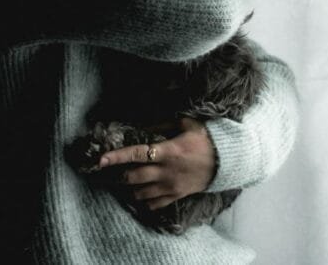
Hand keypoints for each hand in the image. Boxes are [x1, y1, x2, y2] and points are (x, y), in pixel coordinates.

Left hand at [97, 118, 216, 209]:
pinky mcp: (177, 195)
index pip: (137, 154)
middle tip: (110, 172)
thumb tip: (143, 127)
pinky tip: (140, 195)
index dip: (117, 156)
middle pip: (134, 177)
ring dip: (130, 189)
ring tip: (126, 182)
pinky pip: (154, 204)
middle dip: (119, 175)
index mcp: (168, 151)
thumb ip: (164, 124)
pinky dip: (144, 201)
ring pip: (141, 193)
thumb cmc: (206, 139)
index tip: (100, 160)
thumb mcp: (187, 124)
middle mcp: (166, 171)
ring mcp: (171, 186)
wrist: (227, 160)